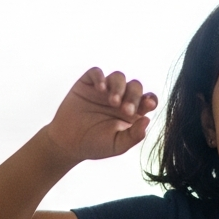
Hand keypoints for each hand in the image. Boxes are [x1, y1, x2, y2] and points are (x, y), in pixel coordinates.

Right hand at [43, 68, 158, 163]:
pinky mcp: (88, 84)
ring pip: (118, 77)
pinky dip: (100, 77)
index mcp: (132, 113)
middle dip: (133, 96)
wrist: (68, 143)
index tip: (148, 105)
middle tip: (125, 110)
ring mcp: (105, 90)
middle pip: (135, 86)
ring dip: (118, 87)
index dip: (150, 100)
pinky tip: (101, 89)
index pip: (148, 100)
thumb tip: (147, 120)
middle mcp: (121, 98)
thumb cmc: (95, 145)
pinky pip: (97, 72)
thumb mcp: (117, 145)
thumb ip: (134, 135)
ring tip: (112, 102)